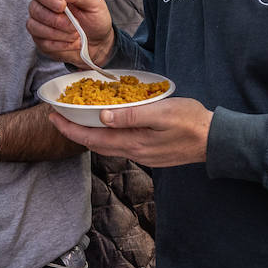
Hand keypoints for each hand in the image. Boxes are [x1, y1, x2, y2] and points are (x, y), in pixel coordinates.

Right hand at [27, 0, 114, 66]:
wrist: (99, 42)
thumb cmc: (95, 18)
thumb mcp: (92, 2)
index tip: (62, 6)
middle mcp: (42, 7)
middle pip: (34, 9)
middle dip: (56, 20)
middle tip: (75, 25)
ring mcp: (39, 25)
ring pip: (36, 27)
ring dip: (59, 34)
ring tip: (76, 34)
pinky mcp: (42, 42)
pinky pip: (43, 43)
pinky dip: (61, 45)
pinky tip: (72, 43)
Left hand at [48, 97, 212, 166]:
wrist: (215, 140)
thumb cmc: (191, 122)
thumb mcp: (161, 112)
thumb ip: (132, 116)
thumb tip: (102, 117)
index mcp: (133, 142)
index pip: (92, 139)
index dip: (70, 129)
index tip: (52, 117)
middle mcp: (134, 152)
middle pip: (95, 145)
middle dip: (73, 132)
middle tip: (57, 117)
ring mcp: (142, 154)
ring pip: (106, 146)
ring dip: (88, 135)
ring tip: (77, 120)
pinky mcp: (149, 152)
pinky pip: (119, 145)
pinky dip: (106, 136)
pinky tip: (106, 125)